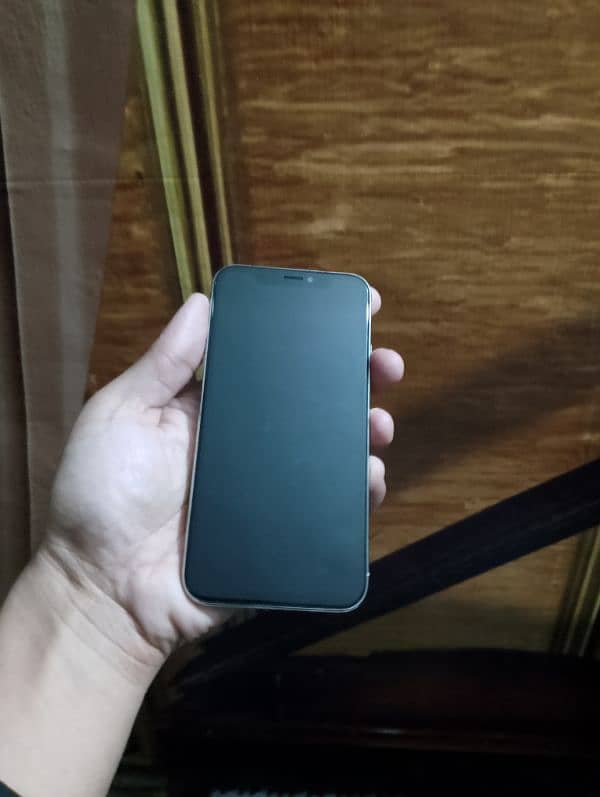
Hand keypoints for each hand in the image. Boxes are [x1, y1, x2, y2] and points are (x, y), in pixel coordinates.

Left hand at [43, 289, 403, 664]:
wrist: (104, 590)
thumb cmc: (100, 496)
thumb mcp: (122, 415)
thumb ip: (163, 364)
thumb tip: (201, 301)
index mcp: (215, 409)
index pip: (274, 363)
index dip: (314, 335)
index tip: (355, 309)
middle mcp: (250, 444)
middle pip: (315, 404)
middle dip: (358, 378)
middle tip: (384, 364)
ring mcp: (271, 490)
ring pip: (332, 454)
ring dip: (366, 432)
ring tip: (379, 423)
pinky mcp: (284, 532)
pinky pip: (331, 510)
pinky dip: (359, 493)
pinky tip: (369, 476)